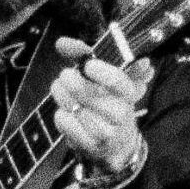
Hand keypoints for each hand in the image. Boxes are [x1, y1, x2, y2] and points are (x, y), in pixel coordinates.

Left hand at [51, 37, 150, 182]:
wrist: (118, 145)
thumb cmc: (110, 103)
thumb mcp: (106, 79)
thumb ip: (84, 55)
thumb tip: (62, 42)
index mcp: (128, 95)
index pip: (118, 82)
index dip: (100, 71)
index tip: (88, 66)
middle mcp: (120, 114)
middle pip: (85, 93)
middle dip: (69, 80)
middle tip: (65, 75)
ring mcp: (105, 132)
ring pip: (72, 106)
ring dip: (61, 94)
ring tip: (61, 89)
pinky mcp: (89, 145)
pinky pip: (64, 122)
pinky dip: (61, 114)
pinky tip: (66, 112)